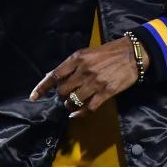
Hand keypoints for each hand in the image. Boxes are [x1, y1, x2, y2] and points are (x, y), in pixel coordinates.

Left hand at [29, 37, 150, 117]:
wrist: (132, 53)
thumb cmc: (109, 52)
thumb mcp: (88, 53)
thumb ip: (72, 64)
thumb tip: (55, 76)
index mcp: (77, 58)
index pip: (55, 75)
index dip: (42, 87)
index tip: (33, 97)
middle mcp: (84, 70)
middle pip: (62, 91)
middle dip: (61, 96)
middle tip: (65, 96)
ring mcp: (95, 82)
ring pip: (73, 101)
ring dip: (70, 105)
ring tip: (72, 104)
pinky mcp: (106, 92)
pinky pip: (88, 108)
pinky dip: (80, 114)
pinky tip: (77, 114)